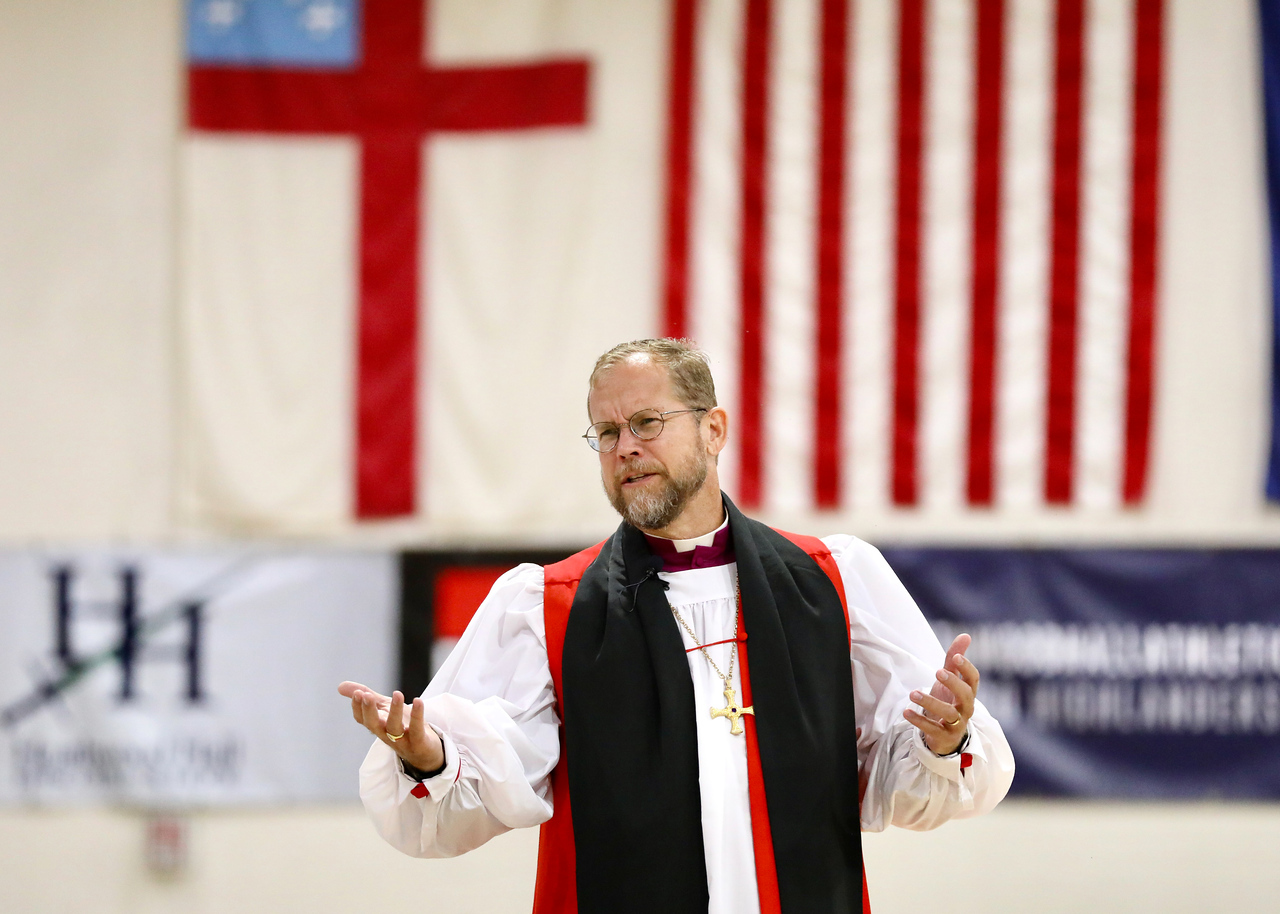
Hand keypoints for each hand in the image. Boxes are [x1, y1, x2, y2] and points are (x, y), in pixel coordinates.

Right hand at [338, 681, 444, 772]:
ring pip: (394, 727)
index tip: (357, 693)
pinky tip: (418, 701)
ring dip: (395, 711)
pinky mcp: (419, 742)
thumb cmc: (402, 728)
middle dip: (369, 710)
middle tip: (366, 695)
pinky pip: (417, 730)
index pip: (362, 719)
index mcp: (378, 725)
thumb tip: (340, 686)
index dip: (358, 707)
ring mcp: (402, 740)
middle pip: (374, 725)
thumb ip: (367, 698)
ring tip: (397, 693)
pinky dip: (417, 716)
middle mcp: (386, 733)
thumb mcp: (384, 710)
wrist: (425, 753)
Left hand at [902, 633, 978, 755]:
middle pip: (965, 695)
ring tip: (912, 693)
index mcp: (968, 693)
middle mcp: (966, 708)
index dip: (967, 668)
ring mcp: (956, 724)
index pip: (974, 680)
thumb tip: (965, 635)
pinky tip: (906, 711)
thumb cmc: (949, 700)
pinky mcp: (944, 736)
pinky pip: (933, 729)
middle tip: (937, 672)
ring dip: (930, 702)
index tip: (956, 657)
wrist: (945, 734)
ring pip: (948, 713)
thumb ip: (954, 658)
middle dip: (953, 683)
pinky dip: (919, 721)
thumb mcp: (950, 679)